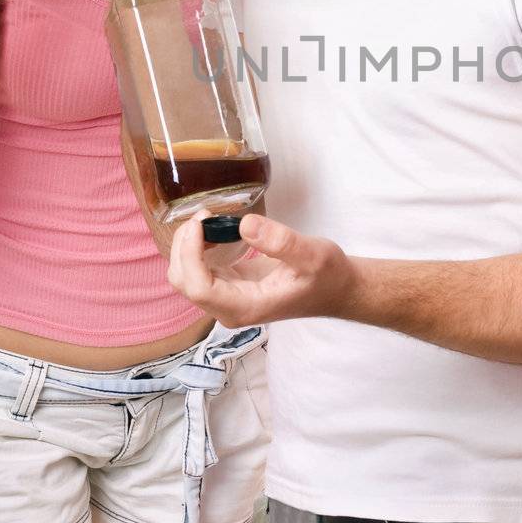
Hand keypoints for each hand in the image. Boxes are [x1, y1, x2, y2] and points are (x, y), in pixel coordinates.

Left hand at [168, 210, 352, 327]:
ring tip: (209, 218)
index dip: (190, 254)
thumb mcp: (312, 254)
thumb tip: (244, 224)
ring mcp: (228, 299)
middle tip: (205, 214)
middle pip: (185, 282)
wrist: (337, 290)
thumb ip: (281, 242)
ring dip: (189, 246)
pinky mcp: (230, 287)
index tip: (201, 222)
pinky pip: (200, 270)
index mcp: (246, 306)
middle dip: (185, 247)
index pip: (199, 288)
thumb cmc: (327, 275)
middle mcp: (230, 308)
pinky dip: (198, 248)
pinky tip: (214, 230)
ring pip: (187, 276)